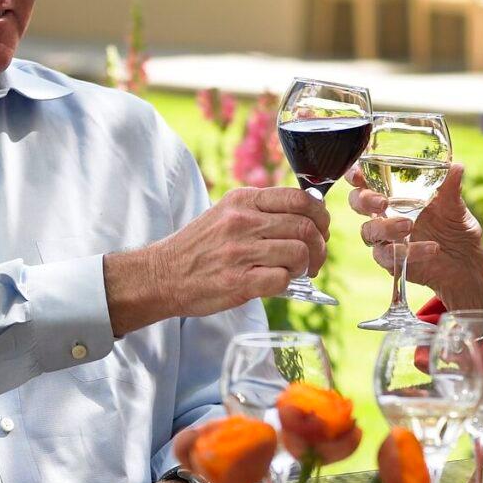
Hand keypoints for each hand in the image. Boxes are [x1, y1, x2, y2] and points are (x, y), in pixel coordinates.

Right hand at [105, 186, 328, 334]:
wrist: (162, 274)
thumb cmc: (198, 247)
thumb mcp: (226, 213)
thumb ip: (261, 211)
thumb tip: (307, 218)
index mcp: (243, 200)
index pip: (300, 198)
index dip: (320, 216)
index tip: (320, 230)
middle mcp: (242, 221)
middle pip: (306, 227)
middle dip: (319, 246)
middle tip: (314, 259)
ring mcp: (240, 251)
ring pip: (299, 252)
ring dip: (305, 267)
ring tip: (296, 273)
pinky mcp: (238, 281)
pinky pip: (282, 279)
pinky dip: (287, 284)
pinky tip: (277, 284)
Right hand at [347, 161, 482, 312]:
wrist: (465, 263)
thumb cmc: (455, 228)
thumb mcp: (455, 206)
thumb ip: (451, 188)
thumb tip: (456, 167)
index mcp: (394, 194)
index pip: (366, 180)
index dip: (354, 175)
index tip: (358, 175)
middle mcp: (385, 215)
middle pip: (358, 203)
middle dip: (364, 200)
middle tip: (383, 202)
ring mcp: (386, 239)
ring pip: (369, 231)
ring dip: (386, 227)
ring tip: (409, 225)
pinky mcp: (392, 261)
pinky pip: (389, 256)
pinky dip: (410, 251)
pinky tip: (432, 248)